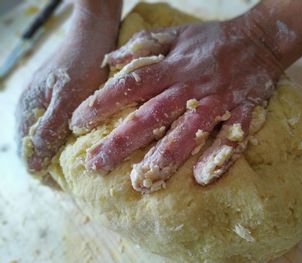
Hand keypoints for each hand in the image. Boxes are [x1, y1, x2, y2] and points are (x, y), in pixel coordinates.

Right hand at [16, 2, 120, 171]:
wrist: (93, 36)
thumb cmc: (82, 66)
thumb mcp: (67, 100)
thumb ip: (48, 129)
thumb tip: (33, 163)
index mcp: (27, 111)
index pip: (28, 155)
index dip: (45, 174)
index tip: (66, 187)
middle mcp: (30, 109)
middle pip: (35, 149)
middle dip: (52, 167)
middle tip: (76, 180)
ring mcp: (43, 103)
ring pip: (46, 138)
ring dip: (59, 154)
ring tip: (79, 166)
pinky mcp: (57, 99)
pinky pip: (56, 126)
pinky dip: (65, 139)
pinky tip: (80, 144)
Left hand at [70, 15, 282, 191]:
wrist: (258, 40)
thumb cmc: (212, 40)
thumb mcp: (175, 34)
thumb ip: (143, 45)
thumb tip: (111, 59)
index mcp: (172, 67)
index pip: (131, 85)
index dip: (103, 103)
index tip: (79, 123)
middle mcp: (191, 87)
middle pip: (152, 115)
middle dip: (123, 141)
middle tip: (96, 164)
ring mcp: (218, 102)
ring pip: (189, 132)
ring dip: (165, 157)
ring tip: (142, 180)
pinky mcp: (243, 112)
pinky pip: (233, 137)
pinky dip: (219, 156)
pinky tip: (201, 177)